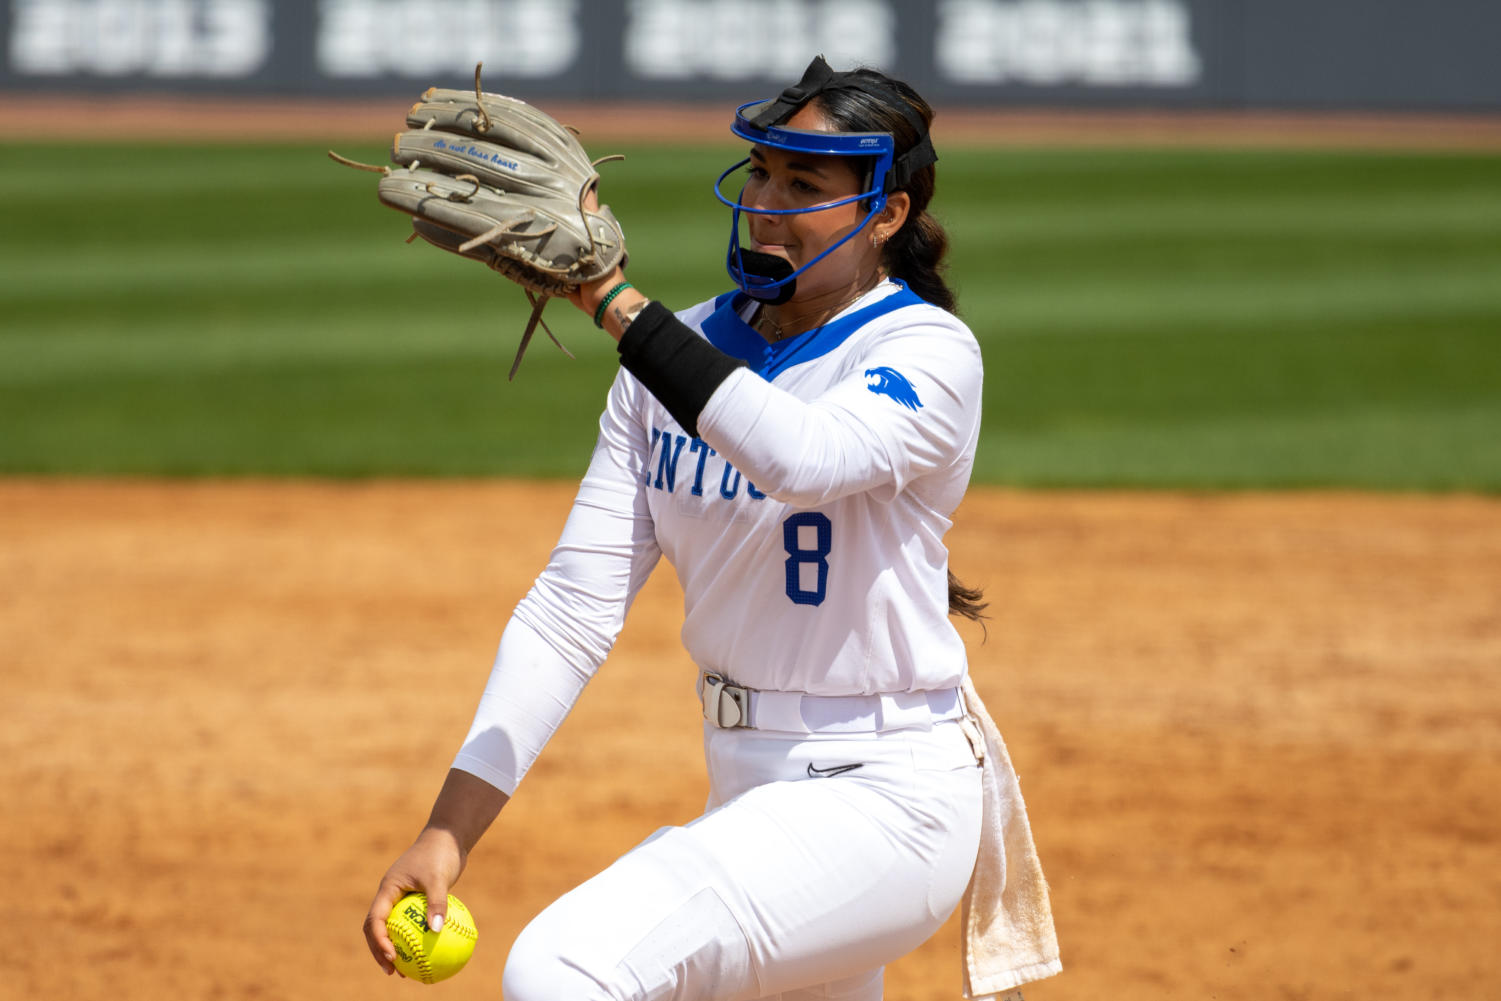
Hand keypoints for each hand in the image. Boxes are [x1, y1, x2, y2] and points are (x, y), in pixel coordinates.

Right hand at [363, 769, 508, 975]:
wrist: (448, 837)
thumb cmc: (441, 853)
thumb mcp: (439, 878)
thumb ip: (437, 903)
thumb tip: (436, 931)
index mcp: (388, 889)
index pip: (375, 920)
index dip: (379, 941)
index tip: (391, 957)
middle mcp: (391, 895)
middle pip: (377, 928)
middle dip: (381, 952)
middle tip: (393, 971)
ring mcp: (402, 897)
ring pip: (394, 928)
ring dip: (397, 948)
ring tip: (408, 971)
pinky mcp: (416, 899)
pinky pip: (413, 923)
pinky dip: (417, 938)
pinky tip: (431, 953)